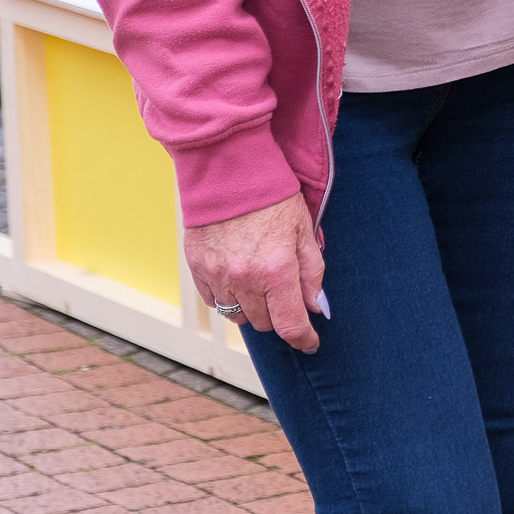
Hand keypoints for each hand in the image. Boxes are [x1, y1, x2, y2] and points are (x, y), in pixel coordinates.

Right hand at [183, 192, 325, 351]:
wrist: (229, 171)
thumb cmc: (272, 196)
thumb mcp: (304, 229)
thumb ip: (312, 272)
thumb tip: (315, 306)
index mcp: (277, 270)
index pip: (290, 324)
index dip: (304, 339)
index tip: (310, 342)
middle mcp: (246, 279)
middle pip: (264, 324)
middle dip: (279, 317)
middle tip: (285, 298)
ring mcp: (218, 276)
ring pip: (238, 317)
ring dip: (253, 309)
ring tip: (261, 287)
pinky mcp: (198, 269)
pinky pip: (215, 301)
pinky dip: (229, 298)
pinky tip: (238, 280)